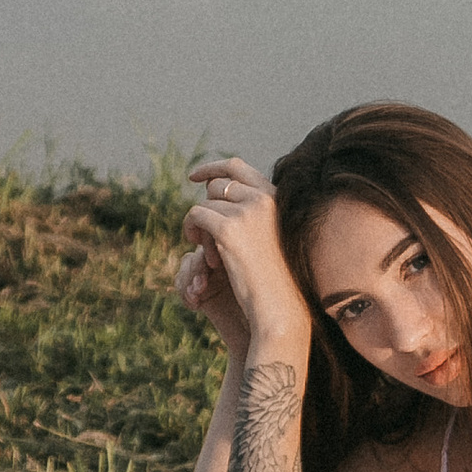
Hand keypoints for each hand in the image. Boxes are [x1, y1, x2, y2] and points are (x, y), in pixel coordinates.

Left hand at [183, 157, 307, 367]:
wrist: (280, 304)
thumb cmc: (273, 275)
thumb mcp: (267, 233)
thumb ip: (250, 210)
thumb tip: (213, 187)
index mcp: (276, 196)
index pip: (237, 167)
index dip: (212, 168)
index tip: (194, 177)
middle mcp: (263, 197)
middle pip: (216, 185)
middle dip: (206, 207)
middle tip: (204, 234)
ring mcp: (247, 211)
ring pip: (205, 204)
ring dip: (200, 227)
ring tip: (210, 254)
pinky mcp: (229, 229)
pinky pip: (196, 216)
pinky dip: (191, 230)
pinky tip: (199, 249)